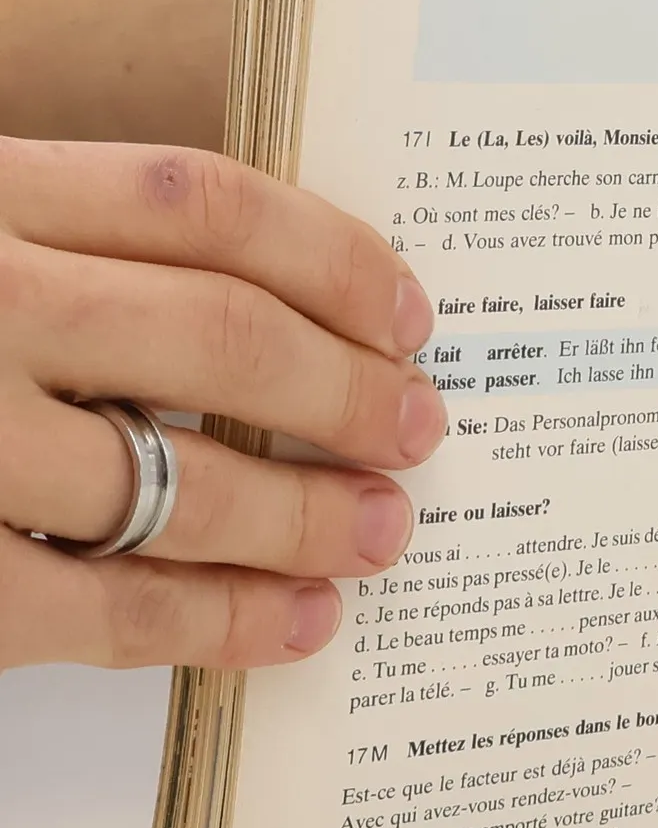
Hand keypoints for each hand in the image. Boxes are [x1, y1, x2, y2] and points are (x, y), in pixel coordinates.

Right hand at [0, 140, 445, 671]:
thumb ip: (67, 255)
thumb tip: (267, 306)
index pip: (201, 206)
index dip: (332, 260)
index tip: (407, 314)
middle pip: (225, 335)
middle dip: (350, 392)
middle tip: (420, 428)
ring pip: (190, 481)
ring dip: (311, 515)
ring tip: (384, 531)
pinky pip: (116, 607)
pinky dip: (227, 620)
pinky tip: (300, 621)